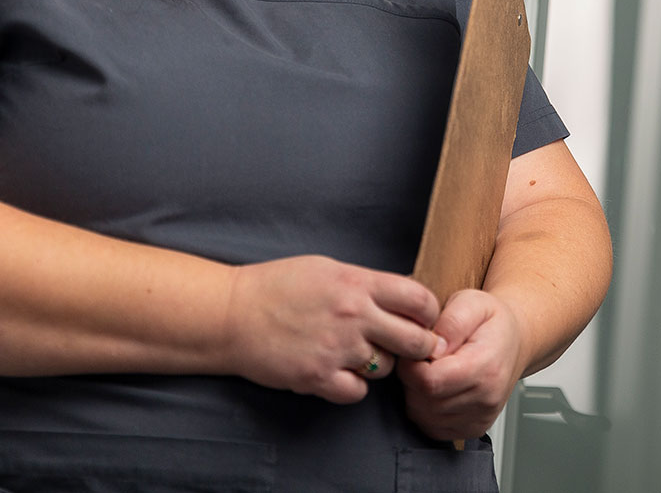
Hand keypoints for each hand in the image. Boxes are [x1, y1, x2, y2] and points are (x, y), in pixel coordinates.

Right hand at [225, 255, 439, 402]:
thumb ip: (366, 283)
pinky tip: (339, 372)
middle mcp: (354, 315)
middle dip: (417, 346)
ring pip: (387, 368)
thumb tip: (402, 297)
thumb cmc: (278, 286)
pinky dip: (352, 386)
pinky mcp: (318, 377)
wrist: (232, 314)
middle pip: (416, 341)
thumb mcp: (328, 269)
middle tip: (406, 347)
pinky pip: (358, 392)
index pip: (420, 300)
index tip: (422, 320)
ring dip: (378, 364)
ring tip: (355, 353)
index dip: (428, 313)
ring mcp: (337, 349)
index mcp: (358, 283)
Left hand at [397, 289, 524, 440]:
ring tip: (433, 369)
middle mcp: (486, 398)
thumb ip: (452, 321)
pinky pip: (432, 426)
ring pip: (424, 416)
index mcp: (487, 367)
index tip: (417, 349)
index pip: (430, 381)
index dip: (411, 365)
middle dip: (412, 378)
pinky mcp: (472, 429)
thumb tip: (434, 347)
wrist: (514, 341)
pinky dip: (425, 408)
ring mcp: (480, 417)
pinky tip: (438, 387)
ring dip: (417, 394)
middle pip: (424, 401)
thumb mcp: (474, 302)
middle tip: (424, 357)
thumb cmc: (492, 322)